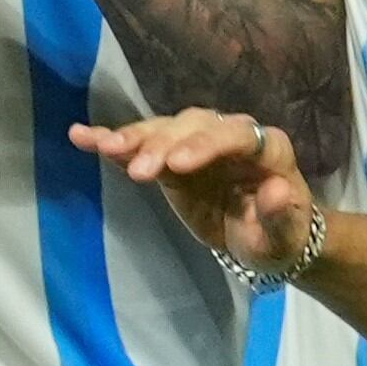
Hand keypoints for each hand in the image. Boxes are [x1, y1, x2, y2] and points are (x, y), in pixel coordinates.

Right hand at [72, 107, 314, 269]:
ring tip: (105, 148)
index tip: (176, 164)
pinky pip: (141, 144)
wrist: (261, 238)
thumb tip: (275, 190)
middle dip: (163, 144)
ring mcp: (197, 142)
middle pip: (193, 126)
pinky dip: (111, 139)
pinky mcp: (169, 156)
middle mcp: (231, 134)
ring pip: (164, 129)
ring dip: (135, 137)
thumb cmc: (278, 237)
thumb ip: (280, 214)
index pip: (235, 135)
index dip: (205, 145)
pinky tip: (82, 136)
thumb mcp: (285, 236)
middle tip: (138, 171)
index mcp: (266, 148)